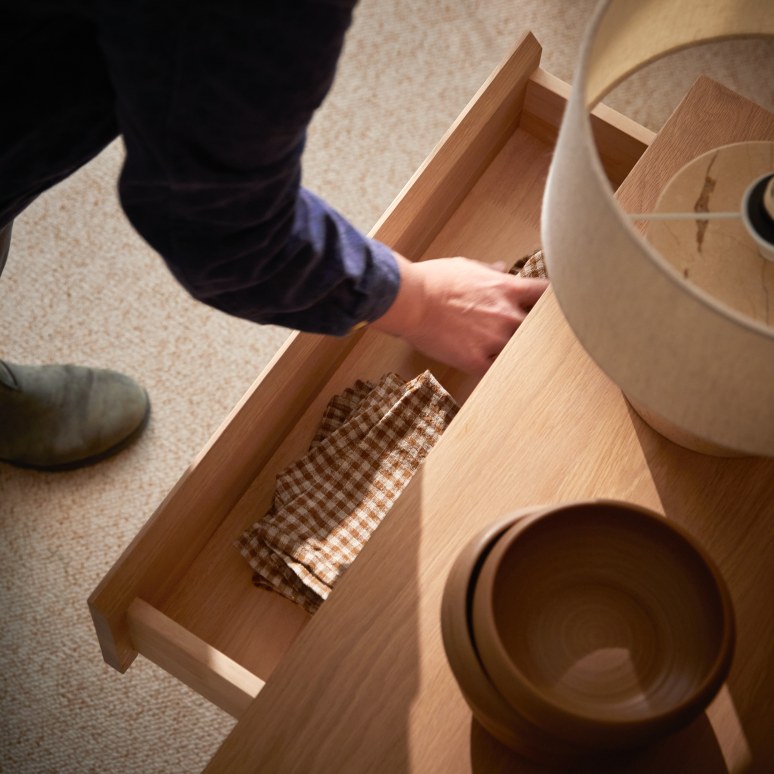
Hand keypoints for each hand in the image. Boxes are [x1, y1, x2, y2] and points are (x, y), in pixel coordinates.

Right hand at [371, 253, 548, 375]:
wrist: (411, 300)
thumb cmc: (434, 280)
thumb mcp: (466, 267)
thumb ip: (489, 271)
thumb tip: (501, 267)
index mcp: (508, 289)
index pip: (548, 295)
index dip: (554, 303)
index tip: (553, 308)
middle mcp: (508, 315)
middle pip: (543, 329)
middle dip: (539, 334)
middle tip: (538, 340)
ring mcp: (495, 340)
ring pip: (523, 354)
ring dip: (520, 356)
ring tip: (524, 365)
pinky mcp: (477, 361)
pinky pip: (499, 374)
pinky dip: (500, 375)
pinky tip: (500, 379)